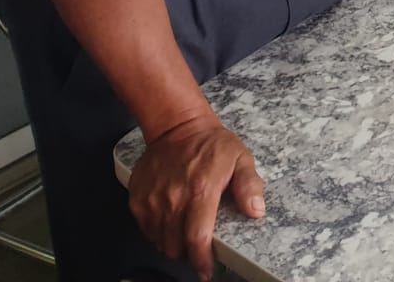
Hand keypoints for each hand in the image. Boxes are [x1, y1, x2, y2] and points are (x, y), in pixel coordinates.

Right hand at [128, 114, 263, 280]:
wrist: (177, 127)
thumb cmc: (212, 144)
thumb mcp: (241, 159)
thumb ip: (250, 186)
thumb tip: (256, 211)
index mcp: (201, 190)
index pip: (198, 237)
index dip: (202, 260)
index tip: (207, 271)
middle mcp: (173, 198)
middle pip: (176, 246)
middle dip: (188, 253)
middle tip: (199, 246)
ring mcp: (152, 200)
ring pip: (160, 241)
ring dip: (173, 243)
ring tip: (185, 233)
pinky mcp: (138, 199)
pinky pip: (146, 229)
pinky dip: (158, 232)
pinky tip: (171, 221)